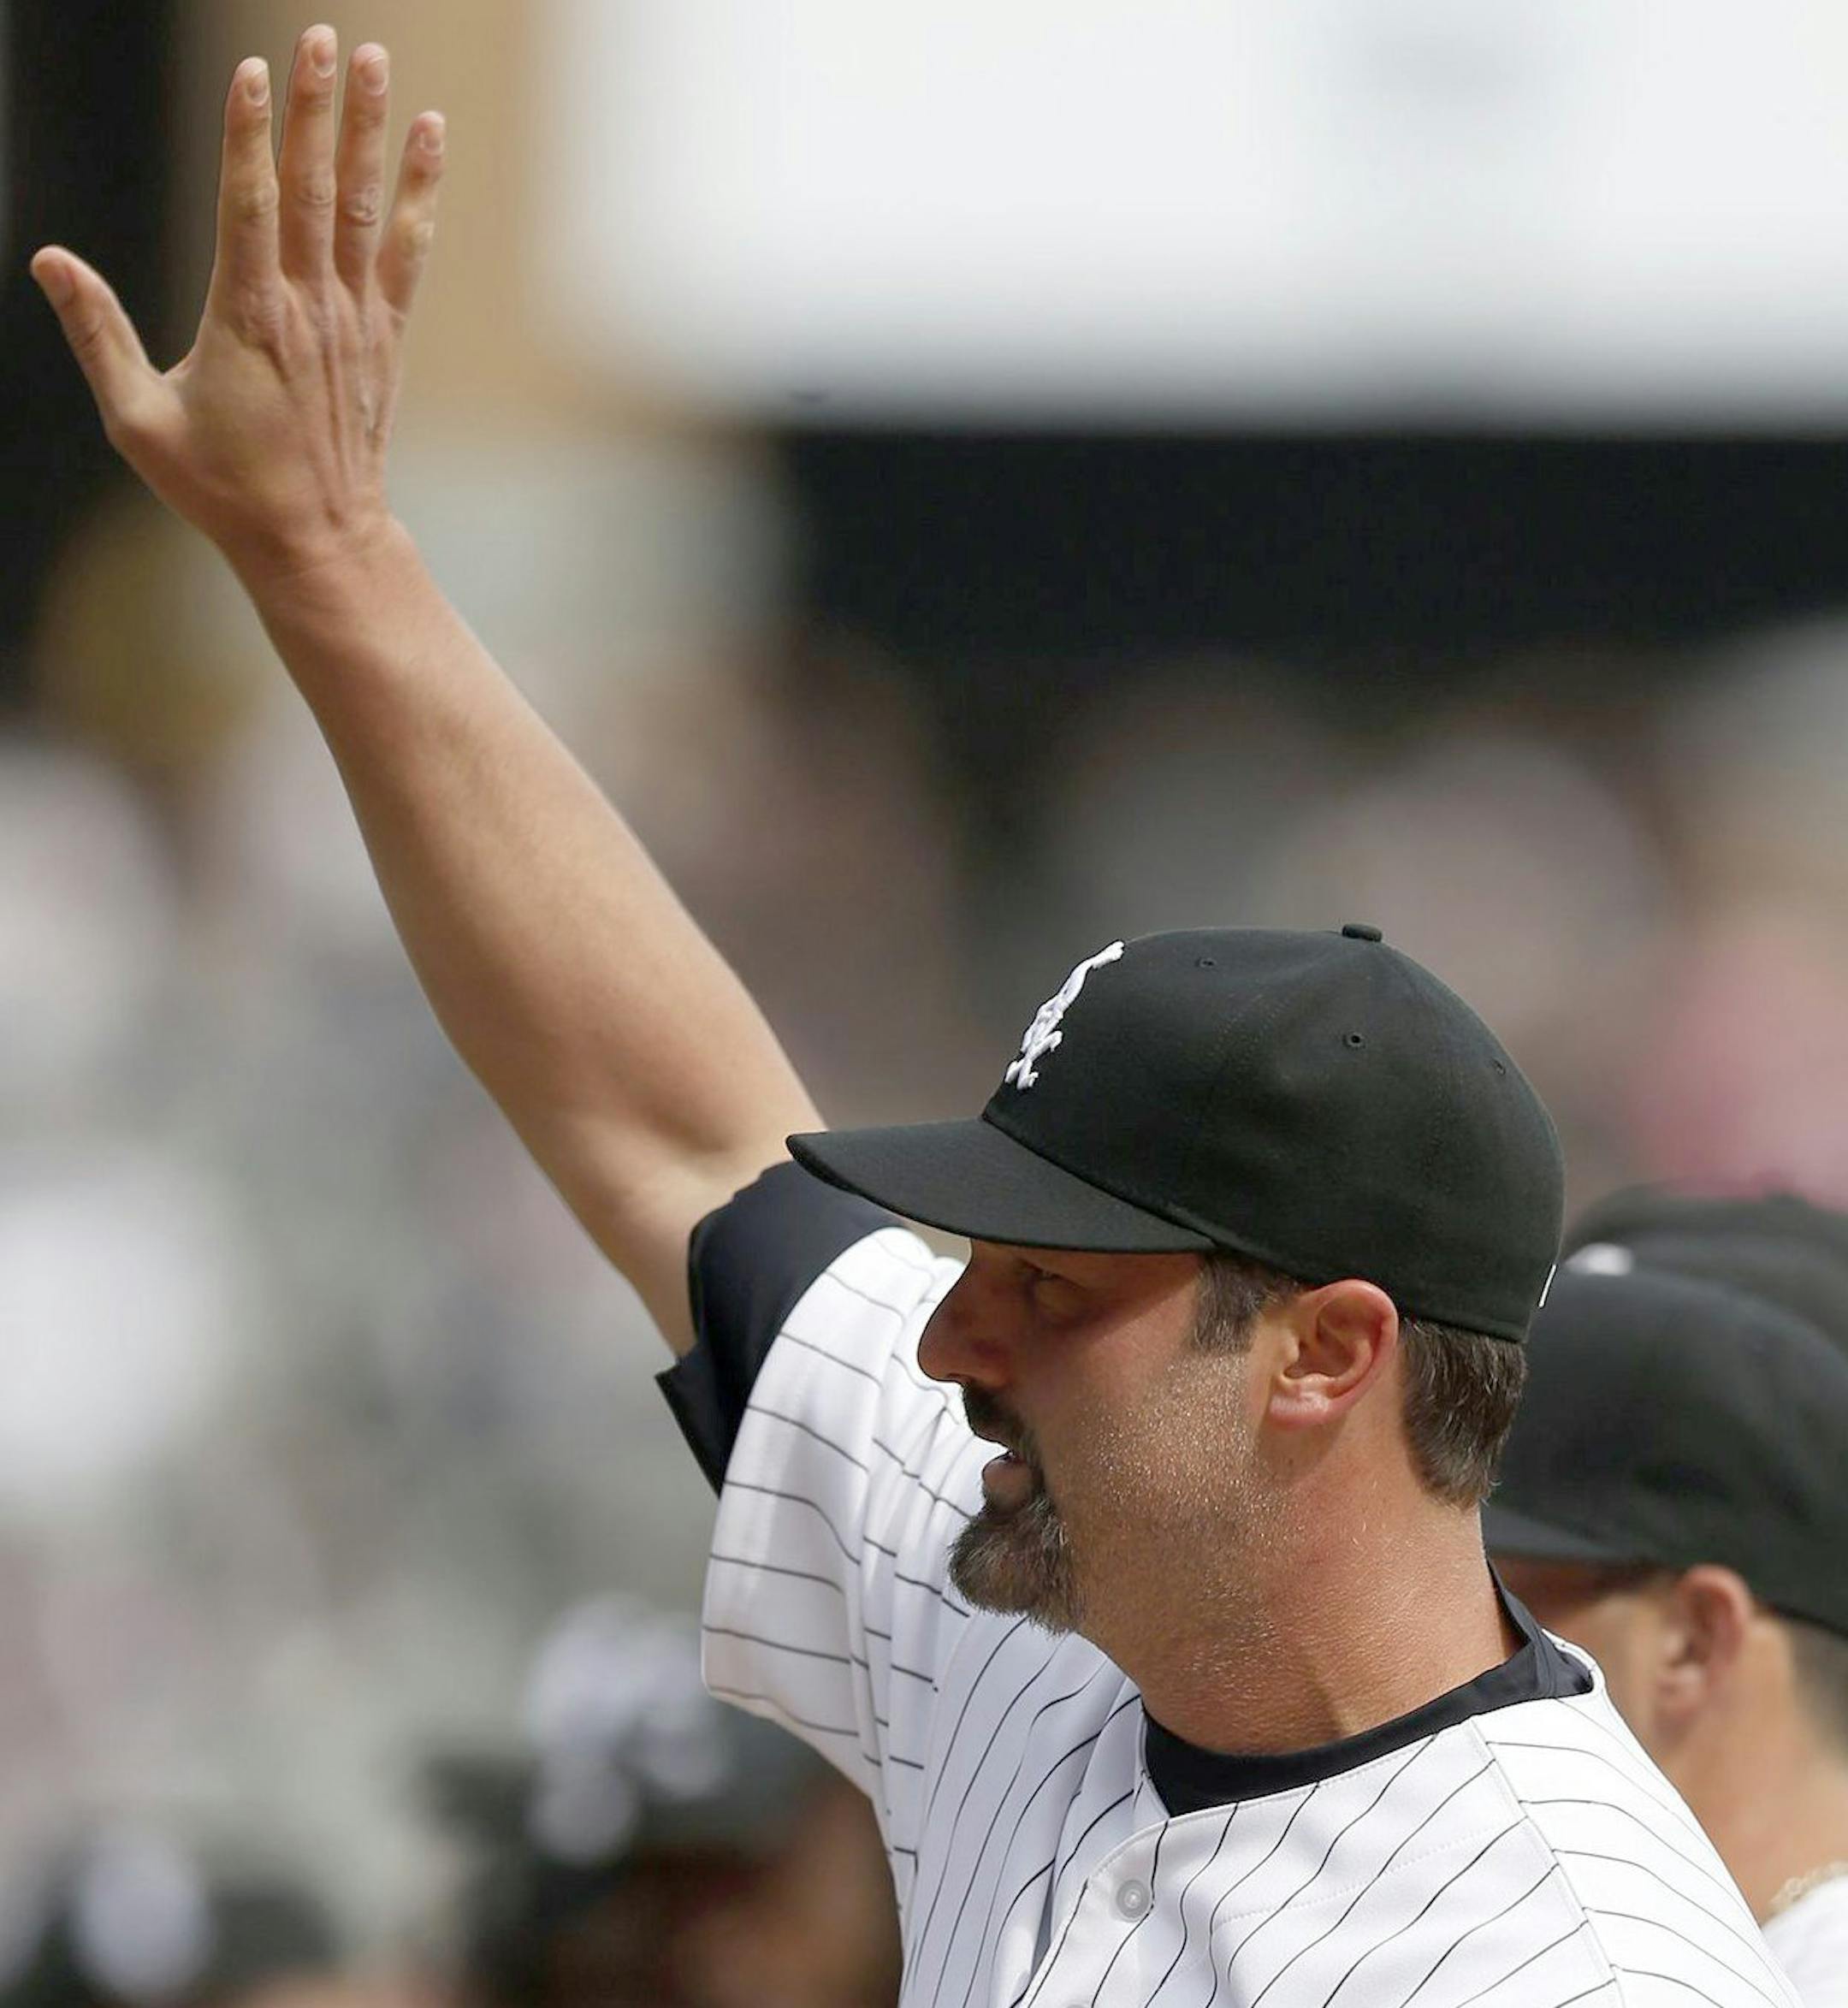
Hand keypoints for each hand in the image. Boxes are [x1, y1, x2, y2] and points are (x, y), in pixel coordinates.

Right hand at [31, 24, 443, 585]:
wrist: (316, 540)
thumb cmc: (222, 488)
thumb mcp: (139, 420)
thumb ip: (97, 334)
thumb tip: (50, 261)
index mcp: (246, 317)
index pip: (249, 203)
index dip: (251, 133)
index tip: (253, 70)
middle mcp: (308, 308)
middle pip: (315, 188)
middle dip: (317, 107)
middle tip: (324, 34)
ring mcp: (354, 320)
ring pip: (364, 207)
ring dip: (368, 129)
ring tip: (372, 58)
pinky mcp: (384, 337)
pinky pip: (408, 252)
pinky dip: (419, 191)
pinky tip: (429, 136)